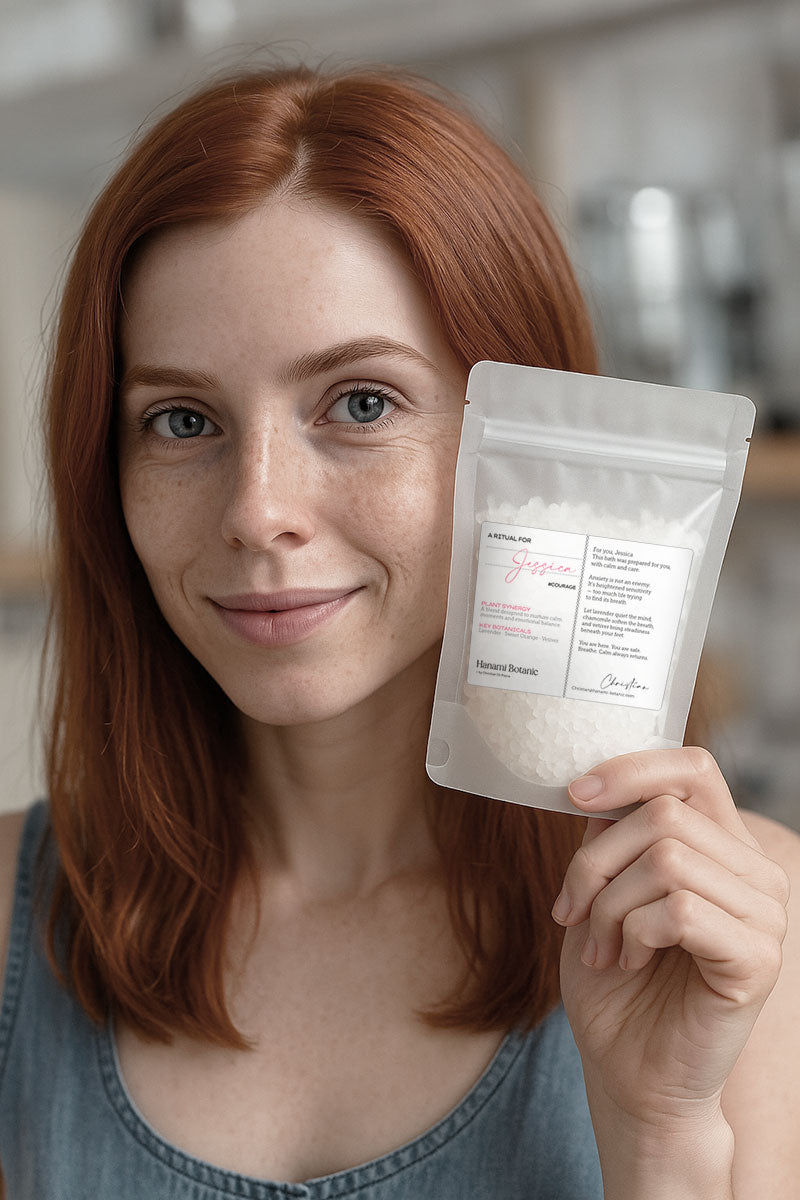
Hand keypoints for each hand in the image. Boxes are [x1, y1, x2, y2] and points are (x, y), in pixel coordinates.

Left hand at [553, 747, 788, 1140]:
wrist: (632, 1075)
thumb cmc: (616, 984)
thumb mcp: (601, 891)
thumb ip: (610, 837)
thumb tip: (597, 787)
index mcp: (722, 846)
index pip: (692, 769)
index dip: (632, 769)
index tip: (575, 795)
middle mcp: (754, 872)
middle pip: (663, 813)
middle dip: (596, 861)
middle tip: (573, 913)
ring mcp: (766, 914)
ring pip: (667, 859)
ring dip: (609, 905)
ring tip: (600, 946)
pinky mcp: (757, 958)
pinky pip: (680, 910)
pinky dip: (634, 932)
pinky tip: (629, 961)